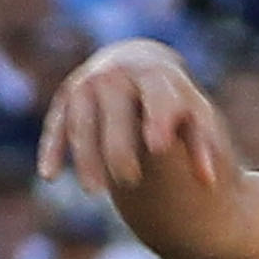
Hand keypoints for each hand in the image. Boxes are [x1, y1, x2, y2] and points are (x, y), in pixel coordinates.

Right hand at [38, 40, 226, 197]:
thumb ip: (201, 144)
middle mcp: (116, 74)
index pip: (156, 94)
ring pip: (83, 121)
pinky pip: (57, 124)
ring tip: (95, 192)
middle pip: (115, 110)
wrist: (135, 65)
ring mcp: (87, 84)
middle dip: (119, 144)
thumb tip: (208, 182)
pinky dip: (53, 148)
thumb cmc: (173, 101)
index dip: (157, 118)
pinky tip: (50, 176)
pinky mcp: (66, 99)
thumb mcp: (193, 115)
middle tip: (129, 180)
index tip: (159, 147)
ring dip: (86, 156)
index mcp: (154, 74)